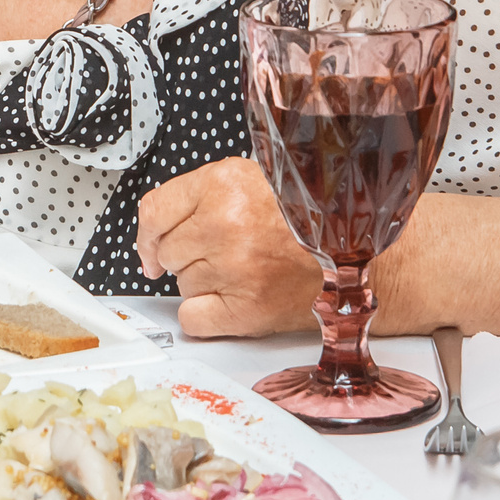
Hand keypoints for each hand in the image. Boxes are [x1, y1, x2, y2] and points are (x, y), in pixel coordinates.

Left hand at [135, 157, 321, 338]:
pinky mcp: (245, 309)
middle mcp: (224, 223)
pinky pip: (192, 318)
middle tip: (226, 252)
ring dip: (203, 283)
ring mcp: (233, 268)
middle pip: (166, 251)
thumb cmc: (306, 217)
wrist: (352, 250)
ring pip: (181, 284)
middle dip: (187, 255)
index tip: (150, 247)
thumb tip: (157, 225)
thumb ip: (203, 195)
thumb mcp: (251, 180)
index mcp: (223, 183)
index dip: (148, 234)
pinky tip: (231, 301)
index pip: (154, 210)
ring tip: (243, 270)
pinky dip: (204, 315)